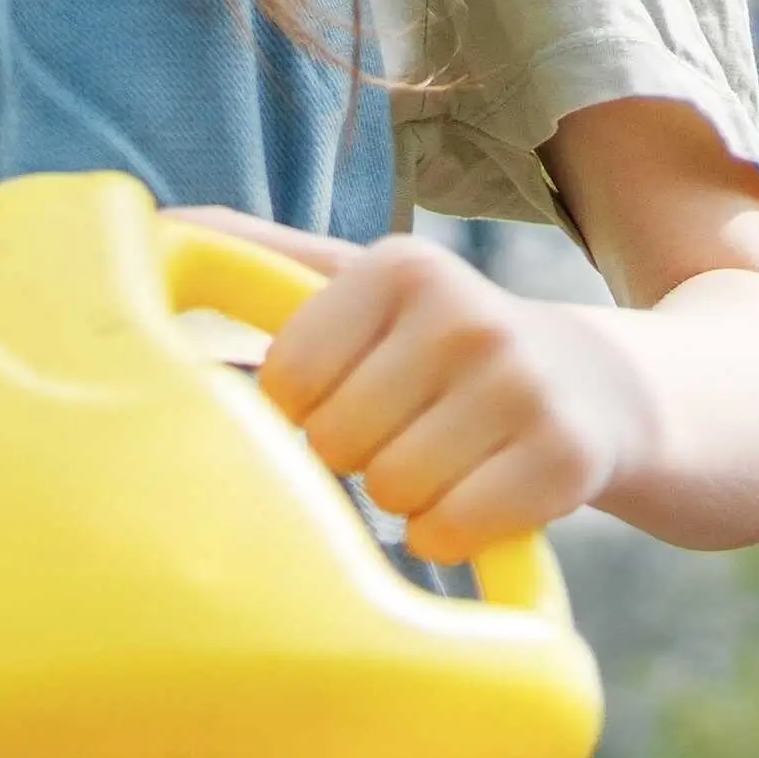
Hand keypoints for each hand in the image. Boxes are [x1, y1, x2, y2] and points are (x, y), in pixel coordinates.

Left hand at [192, 211, 661, 563]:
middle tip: (405, 429)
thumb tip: (157, 223)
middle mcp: (462, 314)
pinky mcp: (564, 458)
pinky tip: (478, 495)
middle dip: (357, 454)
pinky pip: (449, 533)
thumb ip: (261, 257)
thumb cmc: (444, 346)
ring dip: (405, 498)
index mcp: (396, 266)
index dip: (302, 409)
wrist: (601, 389)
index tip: (346, 393)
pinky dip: (450, 534)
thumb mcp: (366, 286)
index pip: (284, 379)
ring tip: (445, 457)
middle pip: (334, 441)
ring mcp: (521, 386)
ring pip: (391, 493)